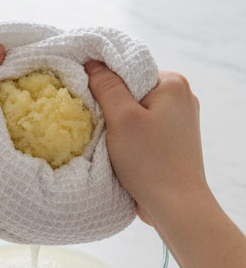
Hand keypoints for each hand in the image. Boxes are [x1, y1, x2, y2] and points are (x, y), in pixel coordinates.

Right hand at [85, 62, 209, 228]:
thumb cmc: (150, 160)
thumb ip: (106, 87)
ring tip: (106, 138)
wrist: (175, 204)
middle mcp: (181, 97)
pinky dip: (127, 134)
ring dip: (117, 122)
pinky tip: (119, 148)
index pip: (129, 69)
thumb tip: (93, 63)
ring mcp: (179, 120)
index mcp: (173, 83)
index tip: (86, 97)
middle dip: (111, 103)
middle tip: (94, 120)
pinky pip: (142, 126)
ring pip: (135, 109)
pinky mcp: (173, 139)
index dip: (104, 81)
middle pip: (132, 89)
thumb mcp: (121, 118)